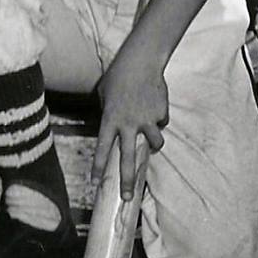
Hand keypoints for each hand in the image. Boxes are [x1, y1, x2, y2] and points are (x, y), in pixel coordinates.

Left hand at [94, 41, 169, 197]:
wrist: (142, 60)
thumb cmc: (118, 75)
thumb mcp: (104, 95)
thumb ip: (107, 114)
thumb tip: (112, 128)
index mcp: (110, 119)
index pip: (101, 149)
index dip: (98, 167)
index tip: (96, 183)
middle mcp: (128, 123)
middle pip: (127, 158)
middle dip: (127, 180)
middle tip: (127, 197)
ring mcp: (147, 119)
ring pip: (155, 143)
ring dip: (155, 145)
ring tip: (153, 144)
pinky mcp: (161, 112)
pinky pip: (161, 121)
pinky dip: (159, 118)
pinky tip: (155, 106)